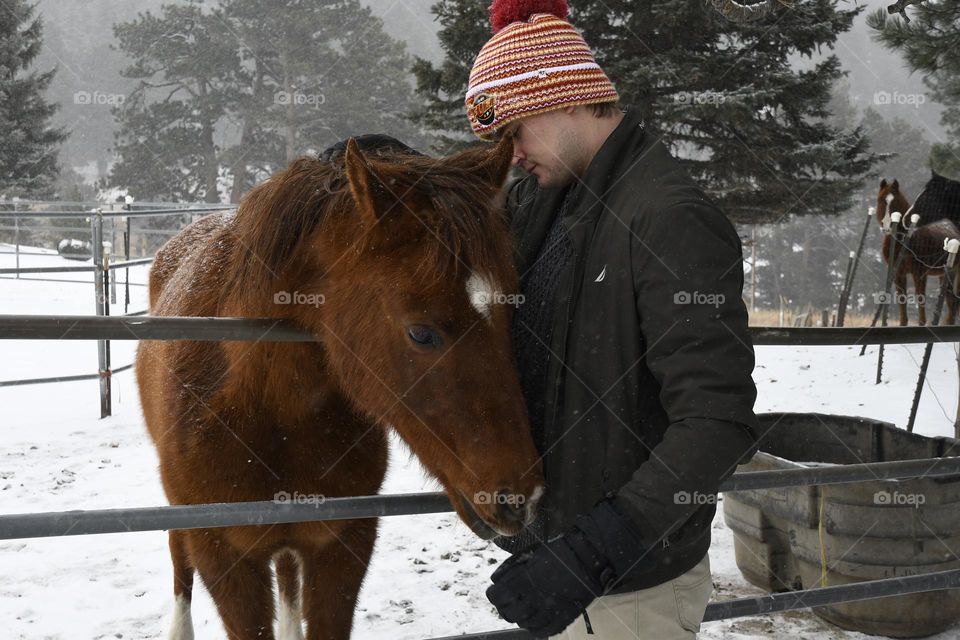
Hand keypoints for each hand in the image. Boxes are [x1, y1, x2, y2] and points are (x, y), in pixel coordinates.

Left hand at [485, 499, 654, 637]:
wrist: (591, 557)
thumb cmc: (562, 550)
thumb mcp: (535, 554)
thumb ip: (516, 568)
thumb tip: (498, 578)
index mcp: (527, 578)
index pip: (499, 595)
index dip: (493, 595)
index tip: (494, 592)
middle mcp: (536, 596)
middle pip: (509, 612)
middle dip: (504, 608)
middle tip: (506, 604)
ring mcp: (550, 609)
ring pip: (524, 623)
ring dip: (518, 618)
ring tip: (520, 612)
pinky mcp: (563, 617)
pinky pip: (542, 631)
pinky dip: (534, 628)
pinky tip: (533, 622)